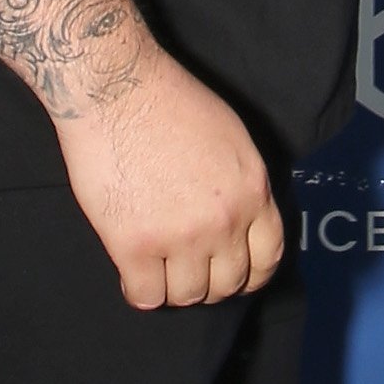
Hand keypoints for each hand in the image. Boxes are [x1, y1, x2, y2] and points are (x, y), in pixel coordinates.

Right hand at [53, 46, 284, 308]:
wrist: (116, 87)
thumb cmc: (167, 99)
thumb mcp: (230, 136)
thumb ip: (241, 185)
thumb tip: (241, 221)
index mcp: (251, 190)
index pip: (268, 258)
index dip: (249, 273)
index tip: (230, 273)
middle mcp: (224, 220)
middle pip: (226, 284)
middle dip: (208, 281)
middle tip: (185, 267)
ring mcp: (180, 236)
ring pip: (186, 296)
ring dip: (172, 286)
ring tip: (156, 266)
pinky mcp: (135, 245)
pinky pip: (146, 296)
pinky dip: (138, 289)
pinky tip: (131, 271)